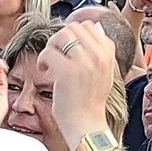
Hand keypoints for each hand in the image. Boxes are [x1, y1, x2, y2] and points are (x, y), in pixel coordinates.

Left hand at [39, 20, 118, 137]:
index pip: (89, 26)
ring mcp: (84, 63)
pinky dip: (43, 60)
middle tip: (55, 55)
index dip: (74, 34)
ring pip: (61, 36)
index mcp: (108, 54)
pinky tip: (45, 72)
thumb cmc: (91, 102)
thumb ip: (101, 51)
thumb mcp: (105, 72)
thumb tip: (96, 25)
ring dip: (51, 47)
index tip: (66, 49)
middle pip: (73, 28)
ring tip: (50, 62)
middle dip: (60, 39)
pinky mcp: (67, 72)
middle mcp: (99, 55)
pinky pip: (49, 52)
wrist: (87, 125)